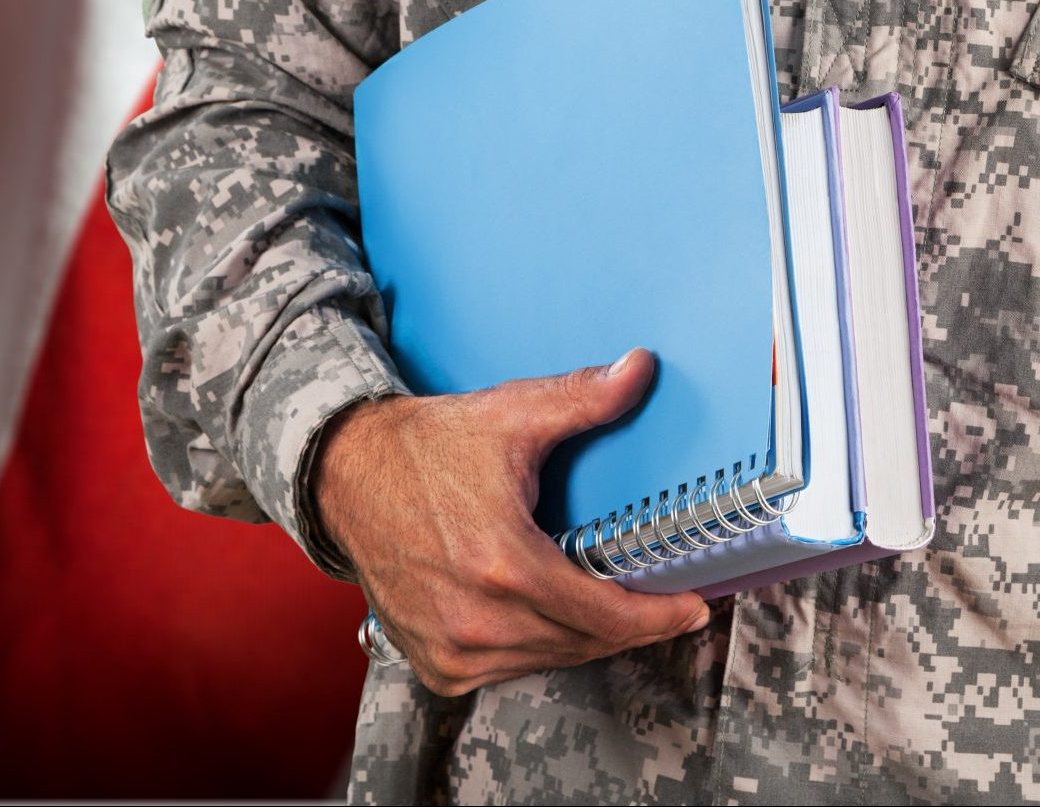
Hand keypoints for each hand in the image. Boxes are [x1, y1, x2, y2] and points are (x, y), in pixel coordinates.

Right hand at [315, 348, 712, 695]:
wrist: (347, 475)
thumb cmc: (427, 447)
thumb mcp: (510, 415)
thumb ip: (582, 398)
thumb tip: (641, 369)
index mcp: (505, 564)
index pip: (607, 616)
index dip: (658, 617)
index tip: (692, 608)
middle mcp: (477, 619)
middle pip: (585, 643)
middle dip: (630, 625)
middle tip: (663, 605)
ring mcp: (452, 649)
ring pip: (550, 661)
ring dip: (584, 639)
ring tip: (612, 608)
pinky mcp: (435, 663)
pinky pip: (508, 670)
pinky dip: (536, 650)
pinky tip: (550, 619)